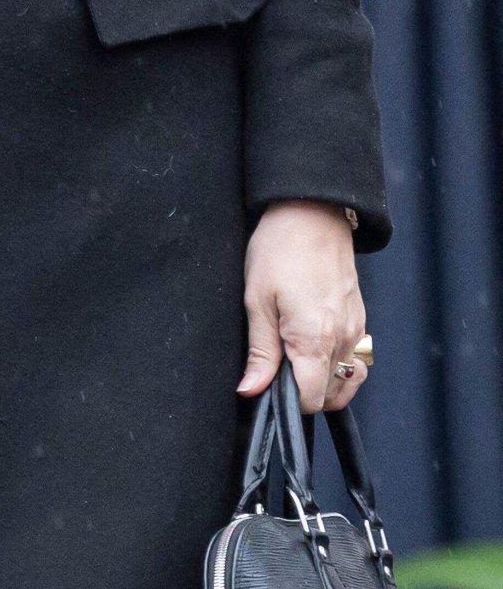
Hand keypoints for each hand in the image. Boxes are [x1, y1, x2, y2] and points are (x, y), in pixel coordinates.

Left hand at [238, 199, 366, 412]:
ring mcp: (356, 329)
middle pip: (330, 395)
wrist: (312, 211)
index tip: (270, 382)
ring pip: (346, 380)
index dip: (287, 400)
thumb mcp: (257, 299)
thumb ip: (260, 352)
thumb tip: (251, 391)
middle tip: (278, 364)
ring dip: (323, 381)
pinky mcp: (360, 318)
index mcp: (315, 339)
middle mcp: (343, 339)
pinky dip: (336, 364)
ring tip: (295, 356)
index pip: (311, 400)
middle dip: (304, 391)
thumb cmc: (280, 248)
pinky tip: (313, 345)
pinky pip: (354, 359)